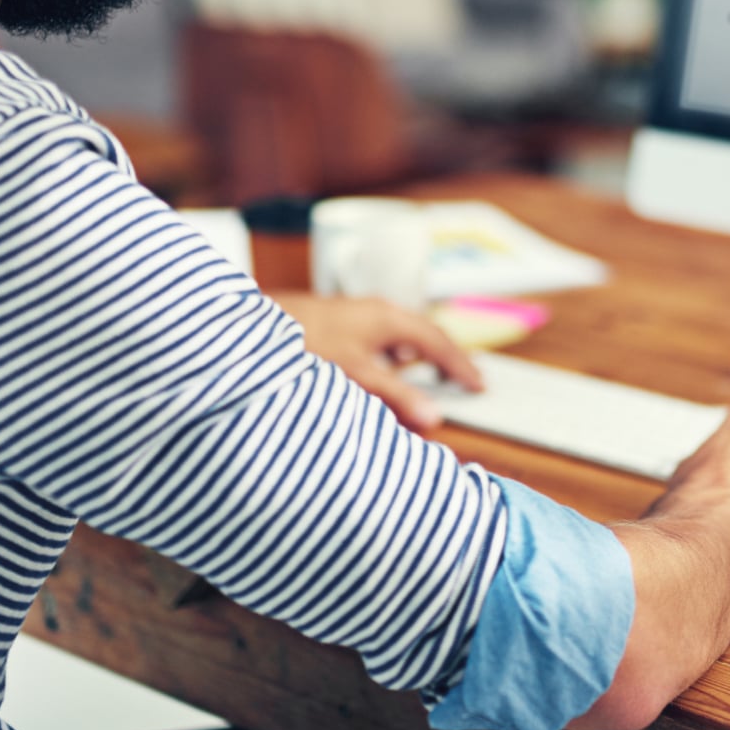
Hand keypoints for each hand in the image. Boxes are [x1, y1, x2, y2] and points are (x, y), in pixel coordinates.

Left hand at [272, 293, 481, 432]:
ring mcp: (355, 315)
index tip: (478, 386)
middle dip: (442, 359)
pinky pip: (377, 341)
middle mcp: (375, 311)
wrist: (251, 327)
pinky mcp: (336, 324)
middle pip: (421, 334)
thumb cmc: (303, 343)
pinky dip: (390, 359)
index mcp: (387, 317)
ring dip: (415, 358)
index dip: (459, 365)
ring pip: (397, 337)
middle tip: (461, 382)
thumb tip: (433, 418)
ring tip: (426, 381)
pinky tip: (379, 375)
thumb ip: (395, 398)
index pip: (437, 341)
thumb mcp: (356, 374)